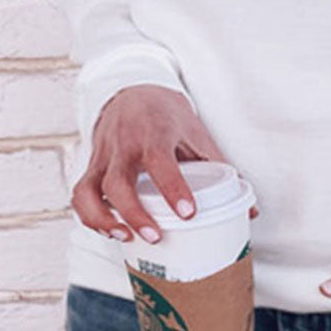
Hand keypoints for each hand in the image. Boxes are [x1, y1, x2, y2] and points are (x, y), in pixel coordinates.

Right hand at [70, 85, 258, 243]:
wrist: (134, 91)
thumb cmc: (168, 116)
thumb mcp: (197, 135)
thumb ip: (221, 170)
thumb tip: (248, 210)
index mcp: (155, 132)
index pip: (159, 159)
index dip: (173, 188)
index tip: (188, 213)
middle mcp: (124, 144)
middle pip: (119, 181)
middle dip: (135, 212)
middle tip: (156, 236)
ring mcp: (104, 156)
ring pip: (90, 189)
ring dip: (103, 218)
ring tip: (125, 238)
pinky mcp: (92, 166)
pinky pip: (81, 194)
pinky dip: (90, 216)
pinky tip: (109, 231)